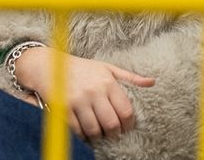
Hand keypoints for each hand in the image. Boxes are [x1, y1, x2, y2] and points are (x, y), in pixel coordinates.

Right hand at [13, 47, 154, 140]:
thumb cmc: (82, 68)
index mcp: (108, 82)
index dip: (129, 124)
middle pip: (112, 124)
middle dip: (115, 134)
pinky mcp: (64, 109)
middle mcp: (94, 91)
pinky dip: (83, 136)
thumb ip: (130, 77)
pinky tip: (86, 133)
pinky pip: (78, 130)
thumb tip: (152, 82)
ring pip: (95, 130)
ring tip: (101, 135)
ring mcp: (78, 101)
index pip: (126, 110)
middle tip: (114, 134)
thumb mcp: (107, 68)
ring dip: (99, 137)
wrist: (50, 66)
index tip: (127, 127)